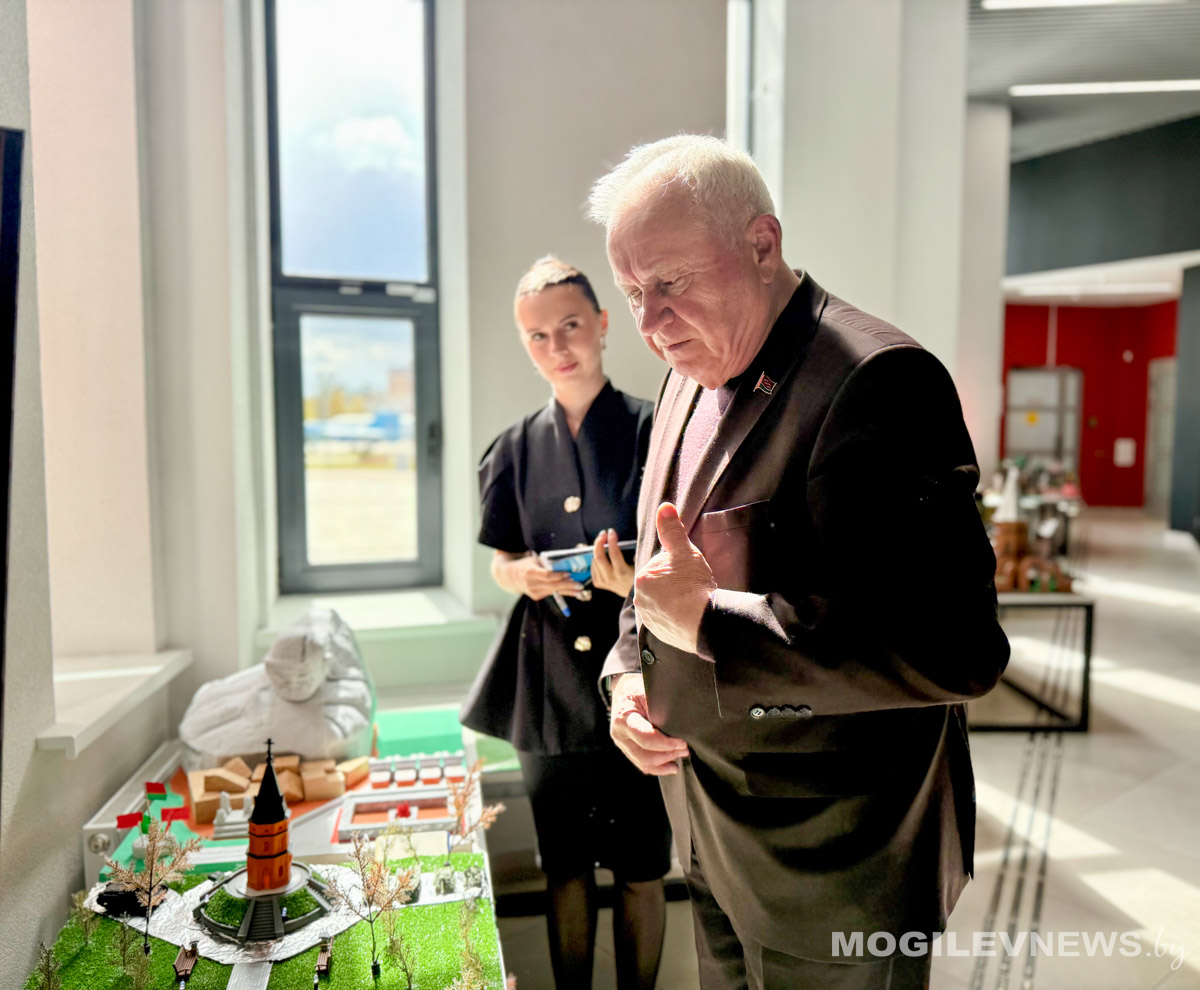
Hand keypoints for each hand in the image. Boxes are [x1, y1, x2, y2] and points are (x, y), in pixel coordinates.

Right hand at [496, 553, 583, 602]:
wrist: (511, 577)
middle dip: (568, 586)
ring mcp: (533, 592)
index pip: (547, 575)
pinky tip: (571, 592)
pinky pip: (551, 594)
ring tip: (580, 591)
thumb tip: (568, 559)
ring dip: (568, 591)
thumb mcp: (535, 560)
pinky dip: (562, 592)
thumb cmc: (527, 564)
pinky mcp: (536, 597)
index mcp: (530, 572)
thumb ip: (548, 562)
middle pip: (553, 586)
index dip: (558, 576)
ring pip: (554, 592)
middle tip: (580, 585)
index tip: (569, 574)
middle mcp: (531, 584)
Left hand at [590, 528, 634, 597]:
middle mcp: (611, 577)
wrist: (632, 595)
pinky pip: (593, 567)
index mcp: (622, 572)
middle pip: (599, 557)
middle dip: (599, 542)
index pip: (614, 554)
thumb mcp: (638, 566)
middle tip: (603, 533)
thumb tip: (622, 543)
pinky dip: (595, 559)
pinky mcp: (598, 583)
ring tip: (603, 543)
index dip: (611, 540)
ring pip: (594, 561)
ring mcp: (603, 582)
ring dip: (598, 549)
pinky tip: (601, 556)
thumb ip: (634, 554)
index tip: (611, 531)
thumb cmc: (636, 576)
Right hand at [609, 673, 688, 774]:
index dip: (665, 744)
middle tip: (685, 749)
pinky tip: (670, 767)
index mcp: (624, 718)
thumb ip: (660, 707)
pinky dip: (657, 768)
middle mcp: (620, 734)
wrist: (623, 689)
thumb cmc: (637, 688)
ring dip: (664, 763)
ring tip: (681, 757)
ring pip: (643, 763)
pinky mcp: (627, 749)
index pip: (645, 738)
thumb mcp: (647, 691)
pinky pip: (641, 764)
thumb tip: (682, 723)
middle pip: (644, 755)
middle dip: (668, 754)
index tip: (682, 742)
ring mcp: (622, 744)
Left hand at [633, 503, 716, 652]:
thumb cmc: (693, 584)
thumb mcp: (684, 551)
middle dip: (673, 585)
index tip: (687, 573)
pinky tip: (690, 615)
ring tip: (692, 601)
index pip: (660, 567)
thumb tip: (664, 507)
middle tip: (691, 587)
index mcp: (642, 577)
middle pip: (659, 585)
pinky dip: (677, 617)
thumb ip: (672, 530)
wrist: (703, 622)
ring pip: (663, 603)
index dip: (676, 568)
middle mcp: (640, 599)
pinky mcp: (660, 633)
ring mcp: (650, 618)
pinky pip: (667, 620)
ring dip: (675, 601)